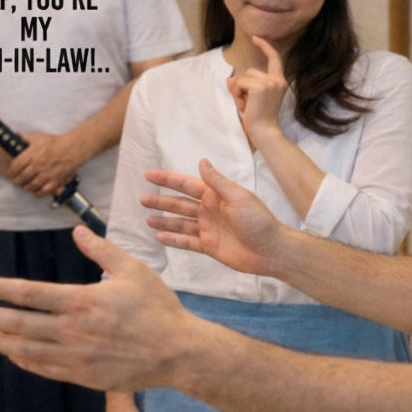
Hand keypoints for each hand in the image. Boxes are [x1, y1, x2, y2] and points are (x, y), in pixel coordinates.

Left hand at [0, 227, 203, 392]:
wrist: (177, 353)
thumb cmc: (158, 308)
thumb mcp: (133, 270)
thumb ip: (101, 250)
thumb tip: (76, 230)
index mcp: (81, 300)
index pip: (28, 293)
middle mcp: (72, 330)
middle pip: (19, 323)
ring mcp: (75, 356)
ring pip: (27, 349)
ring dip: (1, 341)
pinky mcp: (83, 376)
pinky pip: (45, 368)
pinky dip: (24, 361)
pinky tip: (12, 355)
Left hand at [8, 130, 78, 196]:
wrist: (73, 149)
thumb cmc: (56, 143)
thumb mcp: (38, 137)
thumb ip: (25, 138)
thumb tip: (15, 136)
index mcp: (31, 155)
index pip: (15, 167)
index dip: (10, 172)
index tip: (10, 173)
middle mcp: (37, 166)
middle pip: (21, 178)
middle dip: (17, 180)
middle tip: (17, 180)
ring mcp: (45, 175)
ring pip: (30, 186)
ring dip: (25, 187)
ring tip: (25, 185)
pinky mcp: (54, 182)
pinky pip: (42, 192)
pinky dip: (36, 193)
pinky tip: (35, 191)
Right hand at [142, 159, 284, 275]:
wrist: (270, 250)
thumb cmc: (258, 221)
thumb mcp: (237, 197)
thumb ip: (217, 181)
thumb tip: (201, 161)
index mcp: (215, 196)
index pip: (186, 185)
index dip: (167, 180)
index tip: (148, 175)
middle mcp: (209, 210)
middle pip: (179, 204)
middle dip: (161, 201)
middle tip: (142, 198)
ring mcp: (208, 229)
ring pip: (180, 224)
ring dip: (164, 221)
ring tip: (147, 219)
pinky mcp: (209, 246)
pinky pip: (186, 242)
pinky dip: (173, 240)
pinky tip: (159, 237)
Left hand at [227, 36, 287, 145]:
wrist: (264, 133)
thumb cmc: (258, 120)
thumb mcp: (249, 100)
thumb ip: (241, 88)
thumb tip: (229, 79)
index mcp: (279, 82)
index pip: (274, 58)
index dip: (265, 47)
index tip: (255, 38)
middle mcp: (277, 80)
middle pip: (250, 71)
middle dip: (242, 84)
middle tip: (246, 104)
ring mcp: (269, 82)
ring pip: (244, 77)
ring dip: (240, 90)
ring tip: (246, 105)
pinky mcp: (260, 86)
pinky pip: (240, 83)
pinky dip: (238, 93)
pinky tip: (245, 104)